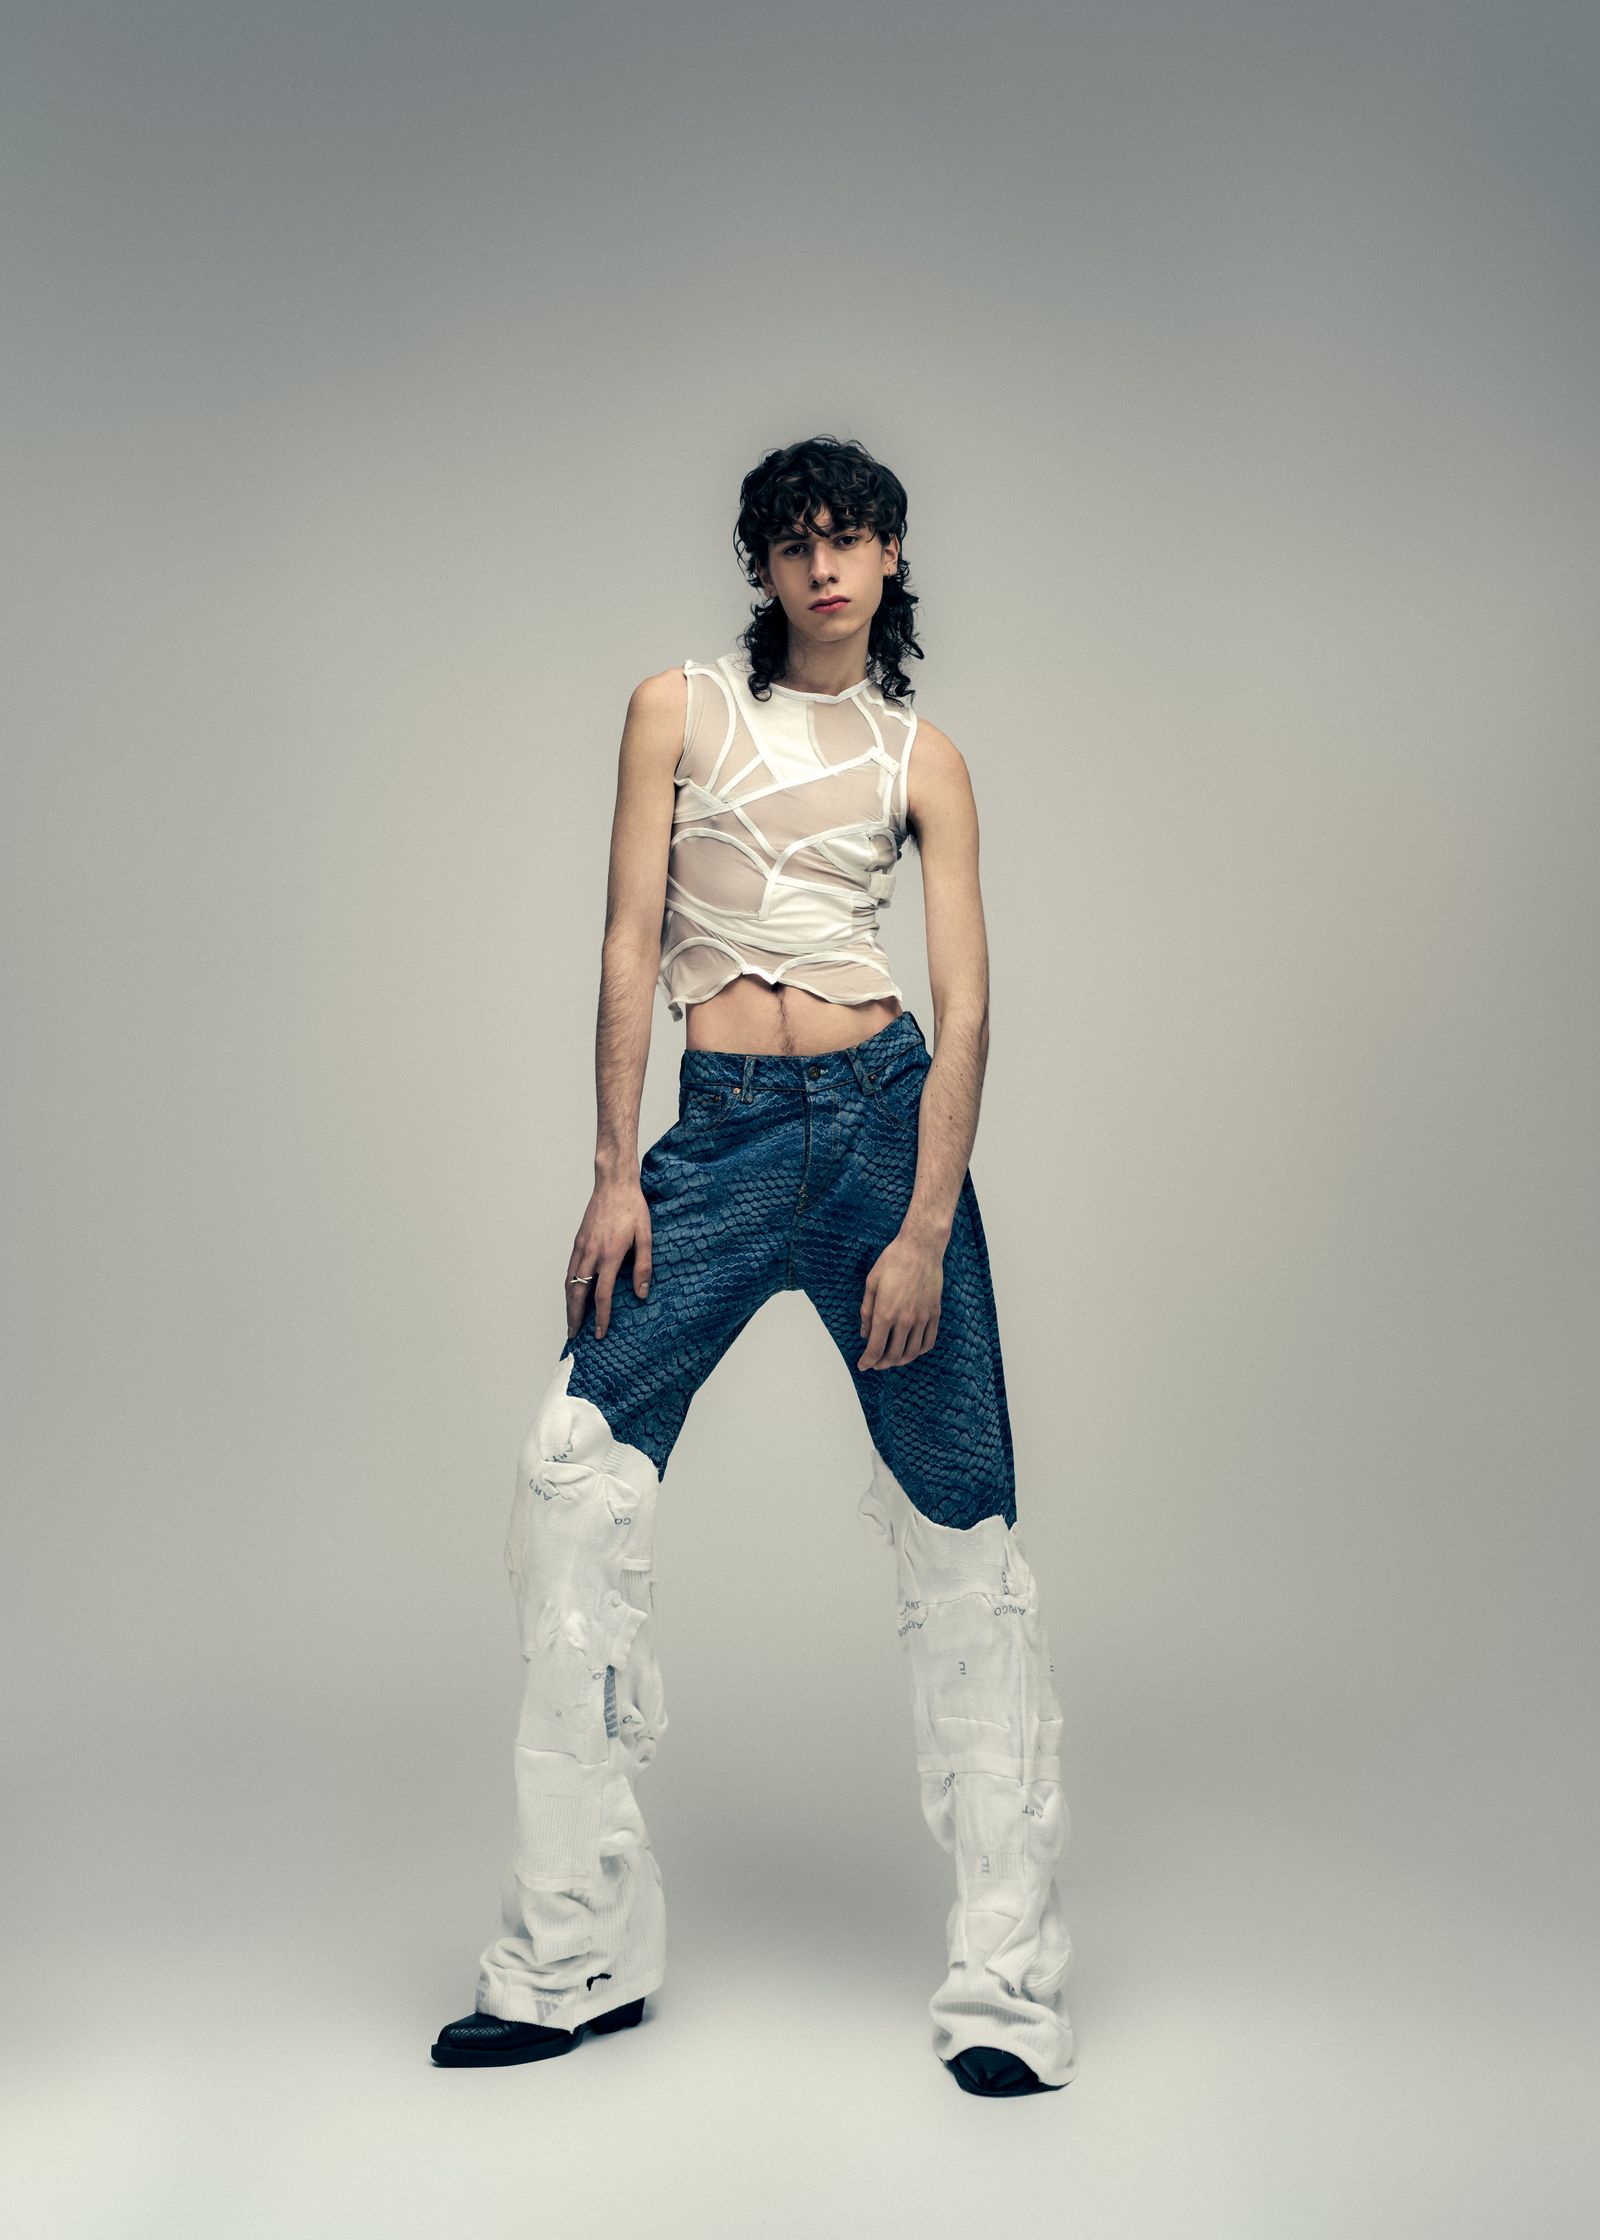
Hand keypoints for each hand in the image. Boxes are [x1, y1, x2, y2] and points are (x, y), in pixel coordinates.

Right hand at [566, 1178, 651, 1340]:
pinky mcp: (578, 1241)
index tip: (600, 1333)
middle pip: (577, 1293)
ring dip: (568, 1304)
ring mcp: (581, 1247)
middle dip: (575, 1317)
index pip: (601, 1295)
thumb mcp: (646, 1236)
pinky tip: (572, 1294)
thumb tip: (642, 1293)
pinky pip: (570, 1269)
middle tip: (574, 1335)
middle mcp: (591, 1253)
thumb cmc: (633, 1208)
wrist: (614, 1184)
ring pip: (569, 1282)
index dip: (600, 1317)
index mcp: (609, 1255)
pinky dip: (568, 1286)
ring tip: (571, 1320)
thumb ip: (643, 1266)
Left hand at [858, 1229, 943, 1369]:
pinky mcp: (935, 1313)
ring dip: (901, 1361)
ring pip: (913, 1351)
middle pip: (894, 1354)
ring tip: (892, 1360)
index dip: (867, 1361)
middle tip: (875, 1364)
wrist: (921, 1247)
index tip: (862, 1366)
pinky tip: (912, 1350)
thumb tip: (865, 1333)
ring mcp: (923, 1317)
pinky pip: (929, 1341)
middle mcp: (905, 1319)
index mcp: (886, 1313)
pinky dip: (920, 1351)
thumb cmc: (893, 1261)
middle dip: (882, 1364)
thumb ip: (867, 1312)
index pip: (876, 1348)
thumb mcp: (871, 1283)